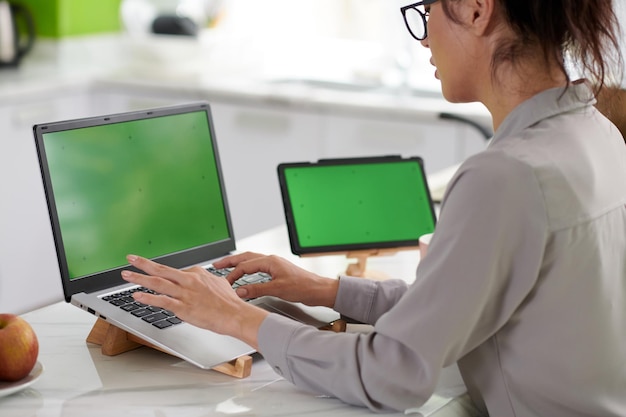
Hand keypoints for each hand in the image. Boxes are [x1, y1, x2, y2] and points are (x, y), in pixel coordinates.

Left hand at [121, 255, 267, 348]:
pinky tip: (137, 296)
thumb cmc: (230, 303)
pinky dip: (148, 298)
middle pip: (161, 270)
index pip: (176, 272)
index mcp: (197, 274)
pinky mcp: (183, 307)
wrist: (235, 314)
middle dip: (143, 263)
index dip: (165, 276)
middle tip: (130, 258)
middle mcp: (189, 280)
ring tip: (126, 274)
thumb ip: (211, 280)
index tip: (156, 274)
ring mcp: (185, 293)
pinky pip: (162, 301)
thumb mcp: (221, 284)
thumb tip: (209, 279)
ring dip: (140, 278)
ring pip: (158, 283)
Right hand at [213, 252, 338, 307]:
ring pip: (252, 261)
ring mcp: (275, 265)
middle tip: (217, 265)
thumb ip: (257, 289)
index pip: (245, 266)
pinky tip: (246, 274)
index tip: (225, 282)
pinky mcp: (278, 271)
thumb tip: (239, 291)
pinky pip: (258, 267)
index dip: (233, 274)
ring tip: (227, 267)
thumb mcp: (278, 289)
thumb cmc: (303, 287)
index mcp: (270, 261)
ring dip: (239, 264)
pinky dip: (248, 269)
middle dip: (231, 261)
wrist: (318, 290)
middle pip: (246, 257)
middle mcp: (272, 260)